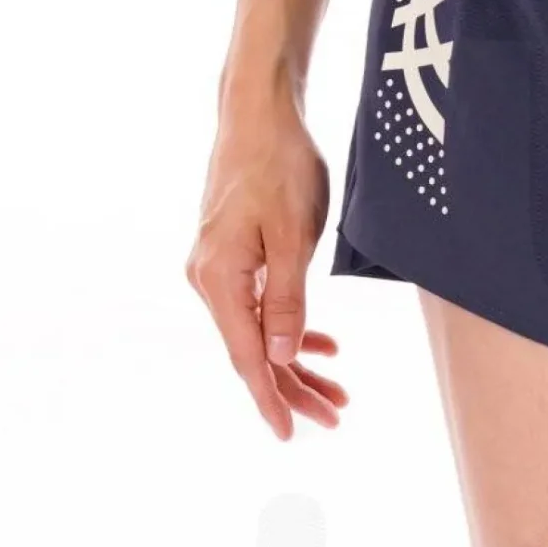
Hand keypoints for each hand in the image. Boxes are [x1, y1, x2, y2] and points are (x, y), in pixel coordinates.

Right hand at [187, 83, 347, 440]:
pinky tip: (321, 347)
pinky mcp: (233, 257)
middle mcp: (209, 279)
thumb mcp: (293, 237)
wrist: (259, 113)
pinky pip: (260, 308)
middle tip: (336, 416)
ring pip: (260, 333)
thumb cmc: (279, 165)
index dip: (270, 398)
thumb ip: (288, 302)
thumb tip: (282, 358)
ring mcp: (219, 269)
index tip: (289, 433)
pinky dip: (291, 330)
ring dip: (297, 364)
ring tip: (338, 393)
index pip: (246, 356)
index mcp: (219, 279)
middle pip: (254, 351)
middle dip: (295, 388)